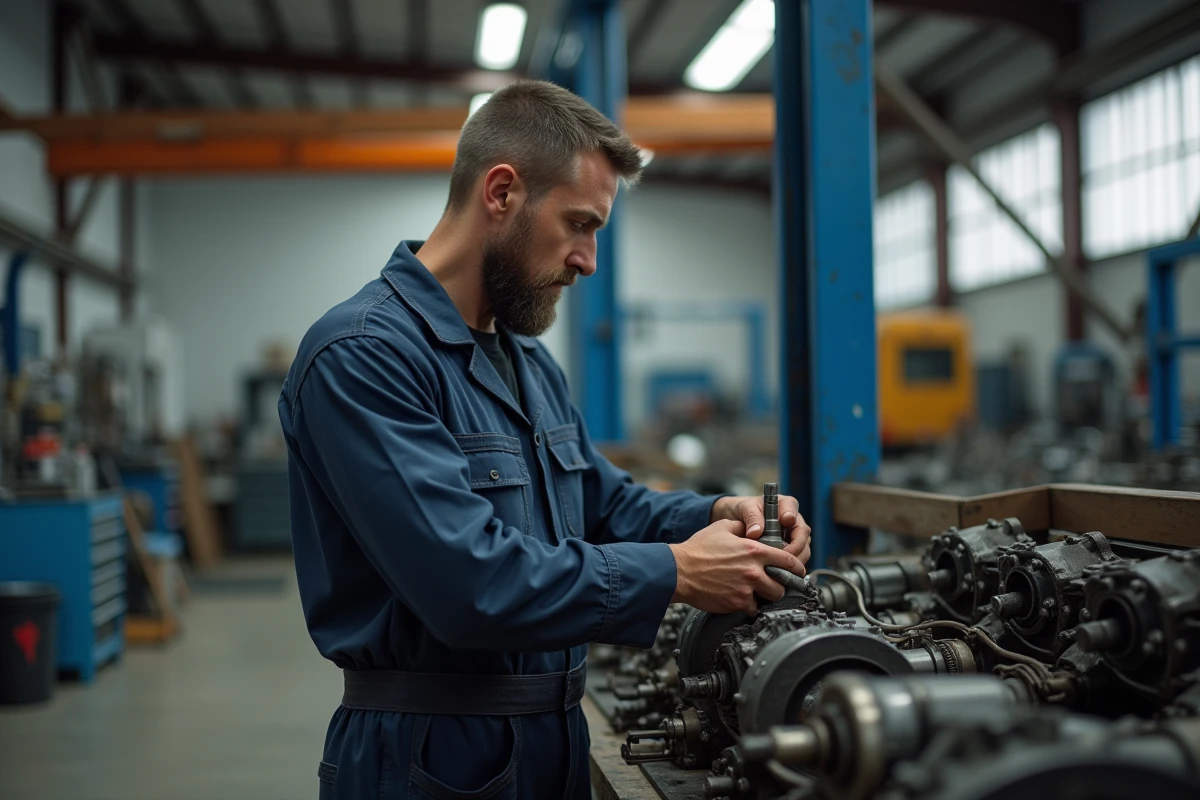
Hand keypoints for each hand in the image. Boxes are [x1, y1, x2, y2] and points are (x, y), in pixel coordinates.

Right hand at [668, 520, 803, 614]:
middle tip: (773, 583)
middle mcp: (754, 570)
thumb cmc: (698, 549)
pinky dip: (750, 606)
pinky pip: (753, 609)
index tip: (797, 571)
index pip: (789, 560)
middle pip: (784, 583)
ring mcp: (746, 588)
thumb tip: (753, 527)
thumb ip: (743, 527)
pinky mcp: (737, 603)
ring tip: (757, 591)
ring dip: (767, 596)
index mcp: (754, 550)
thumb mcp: (723, 528)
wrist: (679, 570)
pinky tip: (742, 599)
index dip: (796, 566)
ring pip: (771, 597)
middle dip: (781, 584)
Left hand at [710, 494, 811, 565]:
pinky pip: (796, 560)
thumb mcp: (745, 508)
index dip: (791, 518)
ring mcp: (795, 536)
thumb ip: (752, 517)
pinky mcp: (792, 550)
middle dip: (795, 548)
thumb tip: (755, 533)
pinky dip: (789, 567)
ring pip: (803, 551)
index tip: (785, 522)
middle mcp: (795, 521)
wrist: (738, 520)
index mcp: (786, 505)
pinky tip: (778, 573)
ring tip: (780, 568)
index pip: (794, 512)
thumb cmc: (744, 510)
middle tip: (782, 557)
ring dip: (793, 561)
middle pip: (802, 536)